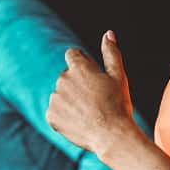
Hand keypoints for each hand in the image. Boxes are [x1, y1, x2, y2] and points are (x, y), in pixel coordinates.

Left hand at [47, 30, 137, 154]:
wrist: (111, 136)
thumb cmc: (118, 105)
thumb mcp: (119, 76)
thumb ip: (111, 53)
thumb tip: (108, 33)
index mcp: (78, 67)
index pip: (72, 54)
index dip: (82, 63)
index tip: (91, 76)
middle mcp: (62, 80)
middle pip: (67, 76)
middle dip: (77, 84)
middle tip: (95, 99)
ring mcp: (55, 98)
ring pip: (61, 94)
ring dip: (70, 100)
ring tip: (88, 112)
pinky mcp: (51, 116)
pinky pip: (55, 112)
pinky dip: (64, 116)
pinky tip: (79, 121)